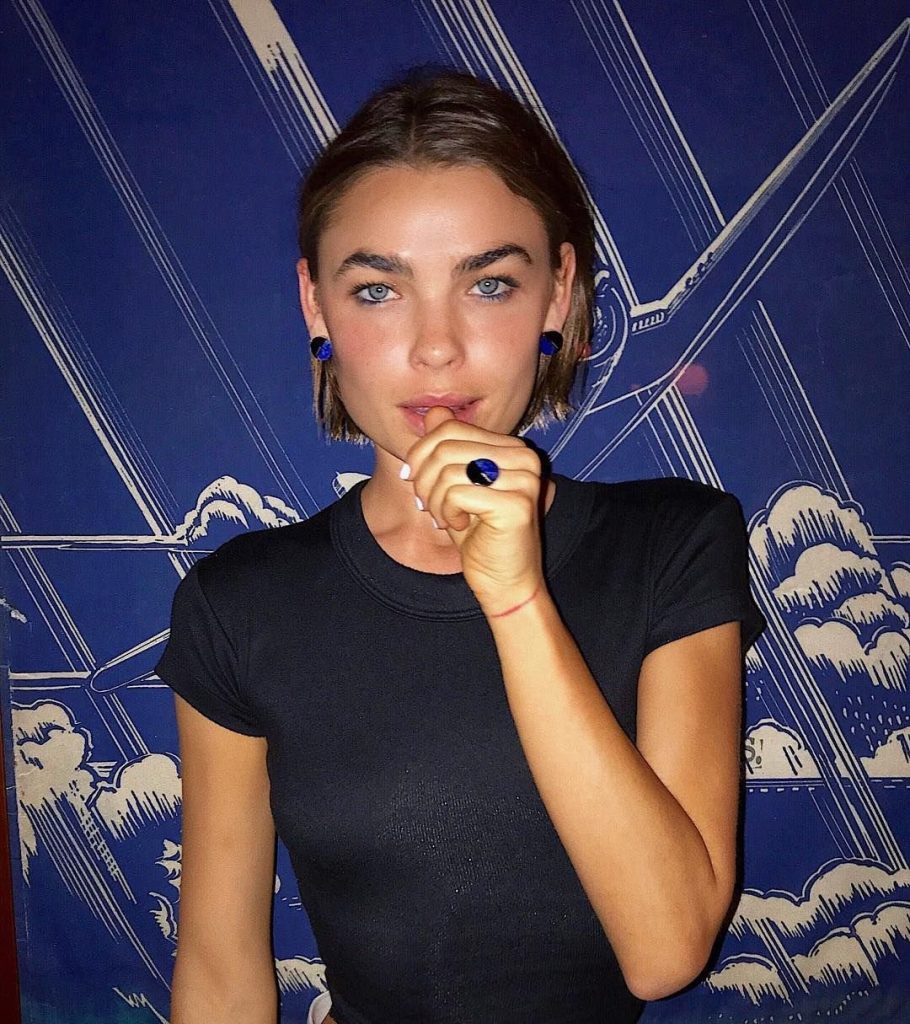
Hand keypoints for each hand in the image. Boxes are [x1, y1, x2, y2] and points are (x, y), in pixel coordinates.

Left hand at [403, 406, 545, 613]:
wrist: (506, 582)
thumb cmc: (481, 536)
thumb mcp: (457, 486)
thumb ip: (449, 448)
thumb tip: (434, 412)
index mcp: (513, 448)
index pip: (450, 428)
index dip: (421, 453)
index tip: (414, 481)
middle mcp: (525, 458)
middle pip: (445, 446)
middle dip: (424, 479)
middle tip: (426, 505)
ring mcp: (525, 479)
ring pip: (448, 470)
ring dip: (434, 499)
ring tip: (444, 517)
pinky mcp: (517, 504)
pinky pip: (457, 493)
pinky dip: (447, 512)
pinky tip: (460, 526)